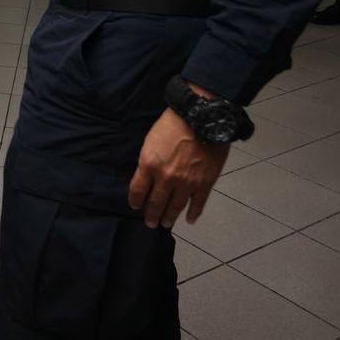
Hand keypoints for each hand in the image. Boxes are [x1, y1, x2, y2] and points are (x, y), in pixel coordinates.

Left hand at [127, 104, 228, 229]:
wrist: (200, 117)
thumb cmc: (172, 125)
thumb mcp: (150, 141)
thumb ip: (148, 161)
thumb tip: (148, 176)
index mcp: (149, 165)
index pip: (137, 190)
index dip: (135, 200)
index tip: (135, 206)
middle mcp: (166, 178)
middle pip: (156, 202)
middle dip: (151, 215)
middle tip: (150, 223)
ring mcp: (186, 183)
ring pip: (175, 207)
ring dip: (169, 217)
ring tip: (165, 224)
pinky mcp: (204, 183)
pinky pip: (197, 204)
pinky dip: (193, 213)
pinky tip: (189, 219)